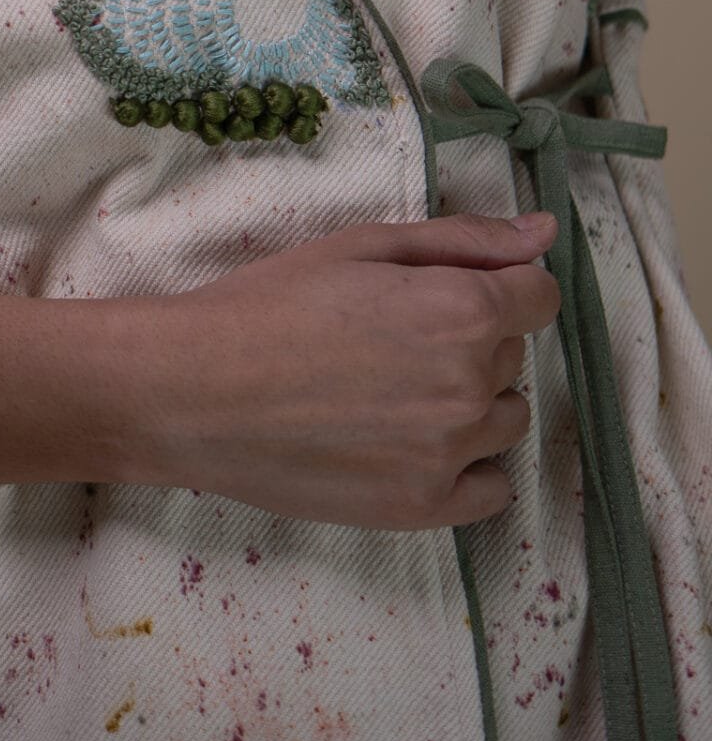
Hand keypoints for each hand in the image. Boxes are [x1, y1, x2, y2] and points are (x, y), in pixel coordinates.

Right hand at [141, 210, 560, 529]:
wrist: (195, 391)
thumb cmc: (271, 303)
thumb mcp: (363, 246)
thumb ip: (464, 240)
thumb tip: (545, 232)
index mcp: (462, 310)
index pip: (539, 296)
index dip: (498, 285)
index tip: (446, 291)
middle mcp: (470, 386)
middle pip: (512, 354)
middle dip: (471, 336)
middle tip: (391, 333)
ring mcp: (450, 455)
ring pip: (505, 418)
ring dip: (470, 400)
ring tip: (392, 388)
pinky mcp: (423, 509)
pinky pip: (491, 488)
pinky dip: (466, 465)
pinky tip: (409, 442)